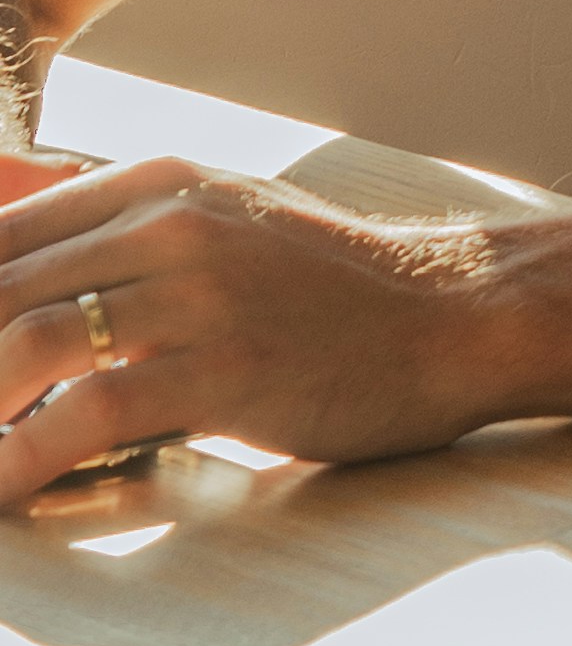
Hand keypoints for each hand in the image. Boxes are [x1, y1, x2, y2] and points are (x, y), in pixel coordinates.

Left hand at [0, 155, 506, 506]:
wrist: (453, 316)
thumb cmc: (328, 292)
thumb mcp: (223, 227)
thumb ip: (120, 236)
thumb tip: (11, 243)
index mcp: (156, 184)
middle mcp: (168, 222)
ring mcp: (197, 293)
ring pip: (24, 344)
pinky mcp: (224, 367)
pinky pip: (85, 413)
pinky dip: (20, 461)